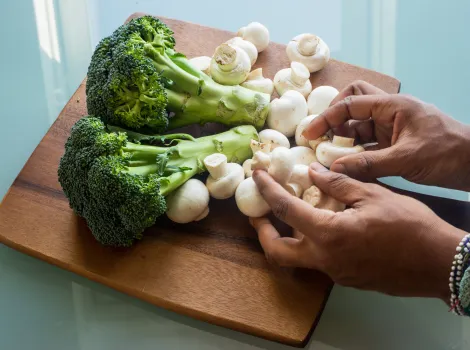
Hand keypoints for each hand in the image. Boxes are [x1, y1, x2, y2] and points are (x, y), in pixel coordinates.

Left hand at [251, 165, 464, 299]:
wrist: (438, 262)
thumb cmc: (410, 226)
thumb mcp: (373, 195)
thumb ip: (338, 183)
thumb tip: (312, 172)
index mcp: (328, 234)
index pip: (286, 210)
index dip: (267, 190)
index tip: (256, 175)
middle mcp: (325, 259)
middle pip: (277, 252)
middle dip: (262, 231)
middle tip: (259, 213)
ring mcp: (335, 273)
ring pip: (296, 259)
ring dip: (285, 238)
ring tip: (286, 216)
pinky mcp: (346, 279)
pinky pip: (318, 261)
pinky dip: (309, 243)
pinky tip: (320, 226)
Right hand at [302, 80, 469, 191]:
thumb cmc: (447, 153)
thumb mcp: (406, 159)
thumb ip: (368, 164)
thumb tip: (333, 169)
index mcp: (392, 106)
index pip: (351, 103)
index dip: (327, 117)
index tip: (310, 134)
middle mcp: (389, 113)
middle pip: (353, 103)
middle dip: (335, 119)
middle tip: (323, 139)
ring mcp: (391, 128)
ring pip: (358, 126)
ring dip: (343, 139)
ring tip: (330, 156)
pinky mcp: (393, 144)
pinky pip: (366, 144)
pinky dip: (354, 152)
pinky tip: (346, 165)